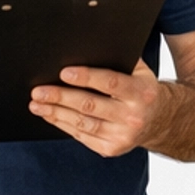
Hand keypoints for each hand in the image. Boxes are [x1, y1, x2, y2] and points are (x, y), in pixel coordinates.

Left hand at [29, 59, 164, 155]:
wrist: (158, 121)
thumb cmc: (140, 89)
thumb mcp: (139, 71)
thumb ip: (118, 58)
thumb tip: (86, 46)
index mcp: (141, 92)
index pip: (110, 83)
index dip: (86, 77)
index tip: (63, 73)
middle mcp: (133, 116)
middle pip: (90, 106)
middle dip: (61, 97)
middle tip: (39, 91)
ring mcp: (122, 136)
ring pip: (82, 123)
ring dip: (56, 113)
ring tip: (37, 104)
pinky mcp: (111, 149)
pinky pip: (82, 136)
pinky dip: (63, 125)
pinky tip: (50, 115)